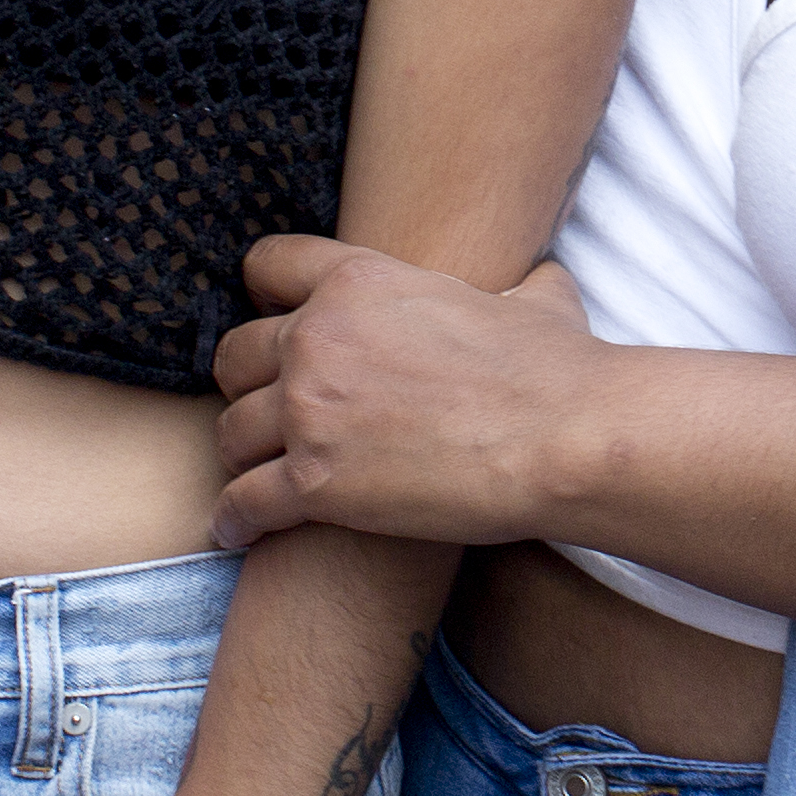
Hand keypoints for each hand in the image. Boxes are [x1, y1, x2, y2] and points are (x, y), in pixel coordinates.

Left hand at [206, 240, 597, 551]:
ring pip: (231, 432)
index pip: (270, 265)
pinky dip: (235, 519)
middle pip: (235, 356)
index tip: (266, 312)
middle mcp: (319, 339)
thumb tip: (541, 282)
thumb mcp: (537, 300)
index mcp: (360, 282)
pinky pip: (243, 502)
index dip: (263, 289)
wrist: (564, 442)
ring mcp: (310, 413)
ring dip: (242, 454)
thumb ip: (517, 286)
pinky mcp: (314, 485)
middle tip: (266, 405)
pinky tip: (237, 530)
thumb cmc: (558, 370)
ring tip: (254, 472)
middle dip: (246, 382)